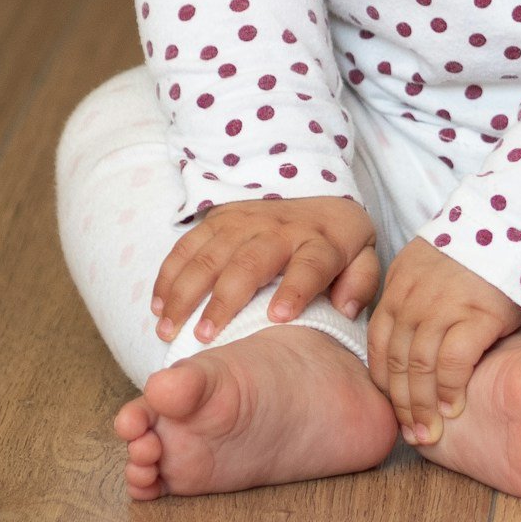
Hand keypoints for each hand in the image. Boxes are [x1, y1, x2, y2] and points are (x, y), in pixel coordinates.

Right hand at [152, 195, 379, 344]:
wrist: (309, 182)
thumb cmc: (335, 238)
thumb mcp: (362, 254)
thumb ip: (361, 283)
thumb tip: (345, 309)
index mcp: (319, 241)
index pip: (310, 264)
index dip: (296, 289)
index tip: (279, 318)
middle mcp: (278, 230)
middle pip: (249, 264)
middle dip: (224, 300)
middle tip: (205, 338)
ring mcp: (243, 222)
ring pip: (209, 256)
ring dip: (185, 293)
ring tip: (169, 330)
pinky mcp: (216, 220)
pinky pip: (186, 246)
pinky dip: (168, 275)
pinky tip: (158, 305)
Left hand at [367, 239, 520, 443]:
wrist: (518, 224)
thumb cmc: (480, 250)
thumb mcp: (432, 264)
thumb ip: (415, 299)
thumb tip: (408, 344)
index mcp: (399, 284)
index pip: (379, 343)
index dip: (384, 383)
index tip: (393, 409)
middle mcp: (413, 296)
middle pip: (396, 361)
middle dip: (400, 404)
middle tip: (410, 433)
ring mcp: (443, 305)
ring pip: (419, 367)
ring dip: (421, 406)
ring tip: (429, 431)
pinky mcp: (475, 314)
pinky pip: (452, 362)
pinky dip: (449, 389)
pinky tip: (453, 407)